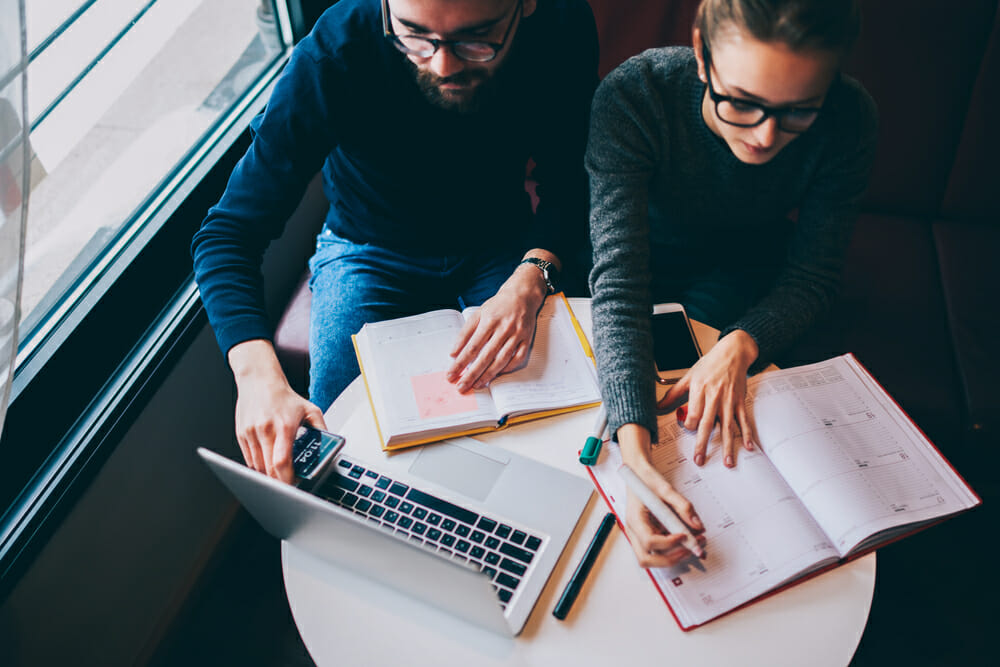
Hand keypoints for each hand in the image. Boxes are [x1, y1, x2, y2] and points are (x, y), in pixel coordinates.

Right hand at [228, 340, 325, 483]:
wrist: (258, 380)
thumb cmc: (284, 396)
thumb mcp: (310, 409)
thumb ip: (322, 429)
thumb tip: (329, 447)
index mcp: (283, 426)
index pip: (282, 461)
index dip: (287, 479)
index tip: (295, 485)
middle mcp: (264, 430)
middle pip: (268, 469)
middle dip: (279, 482)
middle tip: (289, 485)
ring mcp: (250, 433)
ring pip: (257, 468)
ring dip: (269, 475)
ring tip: (280, 474)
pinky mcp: (241, 435)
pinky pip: (249, 460)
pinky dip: (259, 466)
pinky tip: (268, 462)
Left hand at [446, 260, 548, 392]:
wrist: (522, 295)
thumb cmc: (498, 306)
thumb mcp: (478, 314)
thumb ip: (465, 333)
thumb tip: (454, 352)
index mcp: (489, 321)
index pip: (472, 347)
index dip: (460, 363)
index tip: (452, 374)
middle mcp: (503, 329)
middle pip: (485, 357)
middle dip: (471, 374)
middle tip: (461, 386)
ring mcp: (517, 335)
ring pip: (501, 360)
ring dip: (488, 375)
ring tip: (477, 385)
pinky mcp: (527, 340)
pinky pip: (518, 359)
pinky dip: (507, 369)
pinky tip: (497, 375)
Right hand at [617, 424, 704, 567]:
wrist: (638, 472)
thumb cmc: (646, 478)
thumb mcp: (665, 488)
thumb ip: (682, 506)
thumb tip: (697, 524)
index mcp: (635, 518)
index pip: (649, 541)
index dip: (669, 542)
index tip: (685, 535)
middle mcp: (635, 531)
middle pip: (647, 558)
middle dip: (672, 558)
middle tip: (692, 549)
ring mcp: (640, 534)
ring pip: (653, 558)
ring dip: (675, 556)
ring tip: (694, 544)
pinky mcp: (649, 534)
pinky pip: (660, 549)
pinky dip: (675, 549)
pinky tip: (689, 538)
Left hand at [658, 329, 758, 467]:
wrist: (733, 353)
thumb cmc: (710, 364)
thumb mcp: (689, 376)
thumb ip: (674, 394)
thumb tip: (659, 406)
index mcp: (700, 389)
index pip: (693, 413)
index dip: (688, 424)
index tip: (687, 428)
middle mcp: (715, 396)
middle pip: (707, 423)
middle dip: (703, 444)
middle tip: (699, 460)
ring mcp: (729, 400)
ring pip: (727, 426)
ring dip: (728, 446)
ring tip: (727, 462)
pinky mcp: (740, 402)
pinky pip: (743, 420)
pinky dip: (746, 434)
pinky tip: (748, 446)